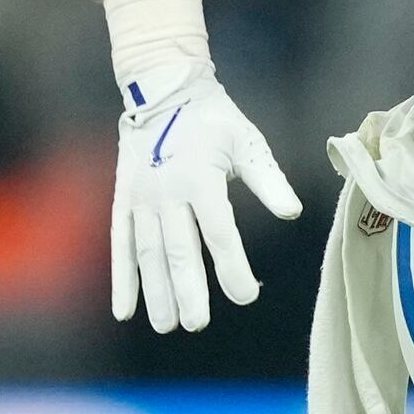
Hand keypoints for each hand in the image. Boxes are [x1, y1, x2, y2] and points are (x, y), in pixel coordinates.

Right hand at [109, 63, 301, 332]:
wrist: (162, 89)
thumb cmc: (213, 120)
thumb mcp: (247, 141)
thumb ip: (268, 180)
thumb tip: (292, 212)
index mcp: (201, 178)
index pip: (219, 232)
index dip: (232, 266)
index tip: (246, 294)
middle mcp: (167, 191)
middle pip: (179, 249)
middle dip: (187, 289)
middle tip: (197, 324)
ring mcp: (141, 197)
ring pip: (147, 252)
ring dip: (154, 291)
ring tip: (165, 324)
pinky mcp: (123, 200)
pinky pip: (120, 244)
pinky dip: (120, 277)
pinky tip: (124, 310)